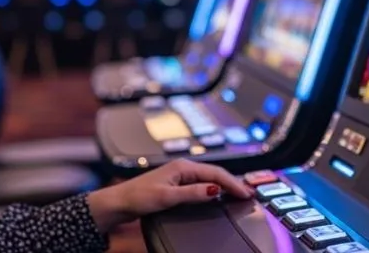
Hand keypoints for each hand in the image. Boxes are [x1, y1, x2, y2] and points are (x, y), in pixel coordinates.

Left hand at [87, 159, 253, 231]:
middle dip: (233, 182)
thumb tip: (215, 190)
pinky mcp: (176, 184)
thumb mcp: (168, 197)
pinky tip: (217, 194)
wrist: (119, 202)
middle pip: (215, 173)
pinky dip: (213, 188)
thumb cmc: (138, 196)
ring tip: (238, 193)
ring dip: (224, 185)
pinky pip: (201, 184)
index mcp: (183, 167)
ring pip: (209, 178)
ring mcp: (179, 176)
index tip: (246, 194)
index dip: (233, 184)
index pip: (215, 173)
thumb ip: (193, 193)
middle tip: (248, 194)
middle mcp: (183, 168)